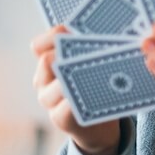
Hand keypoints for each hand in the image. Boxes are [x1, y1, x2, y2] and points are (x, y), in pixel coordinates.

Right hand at [31, 25, 120, 154]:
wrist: (96, 125)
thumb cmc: (94, 86)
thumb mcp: (88, 65)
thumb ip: (90, 50)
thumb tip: (116, 31)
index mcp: (47, 63)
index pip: (39, 45)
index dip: (54, 34)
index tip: (75, 29)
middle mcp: (42, 80)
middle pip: (47, 60)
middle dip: (69, 51)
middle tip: (94, 47)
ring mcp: (48, 100)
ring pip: (58, 83)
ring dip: (78, 75)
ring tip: (98, 69)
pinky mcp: (59, 118)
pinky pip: (67, 107)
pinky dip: (82, 99)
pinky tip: (99, 92)